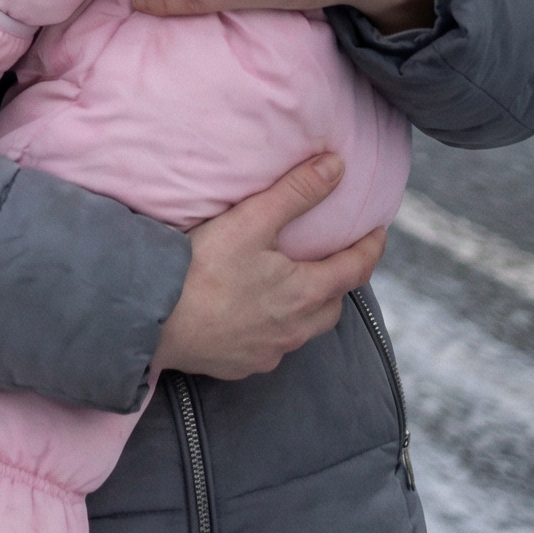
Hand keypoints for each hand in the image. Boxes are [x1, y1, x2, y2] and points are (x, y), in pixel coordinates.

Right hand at [150, 153, 385, 378]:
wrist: (155, 318)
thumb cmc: (203, 268)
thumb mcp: (251, 221)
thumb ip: (295, 193)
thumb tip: (337, 167)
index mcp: (306, 292)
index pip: (355, 269)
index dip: (370, 248)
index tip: (378, 232)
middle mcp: (296, 328)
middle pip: (333, 305)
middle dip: (338, 282)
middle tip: (331, 261)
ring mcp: (269, 351)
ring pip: (303, 331)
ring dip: (306, 310)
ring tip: (290, 290)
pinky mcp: (242, 366)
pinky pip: (270, 348)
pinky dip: (271, 330)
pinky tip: (250, 318)